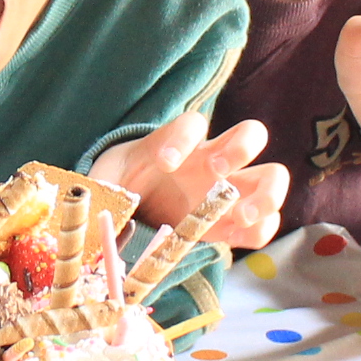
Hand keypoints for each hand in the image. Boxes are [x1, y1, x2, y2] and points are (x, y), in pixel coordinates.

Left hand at [92, 111, 289, 249]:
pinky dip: (262, 229)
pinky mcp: (233, 225)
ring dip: (267, 193)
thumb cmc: (117, 189)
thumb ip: (102, 191)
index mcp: (176, 145)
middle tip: (219, 172)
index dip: (182, 137)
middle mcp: (210, 162)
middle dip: (241, 148)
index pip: (191, 124)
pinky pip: (264, 224)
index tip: (164, 162)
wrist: (127, 216)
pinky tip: (238, 236)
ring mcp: (228, 193)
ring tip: (243, 215)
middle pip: (250, 134)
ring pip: (271, 176)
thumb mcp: (105, 183)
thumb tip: (89, 214)